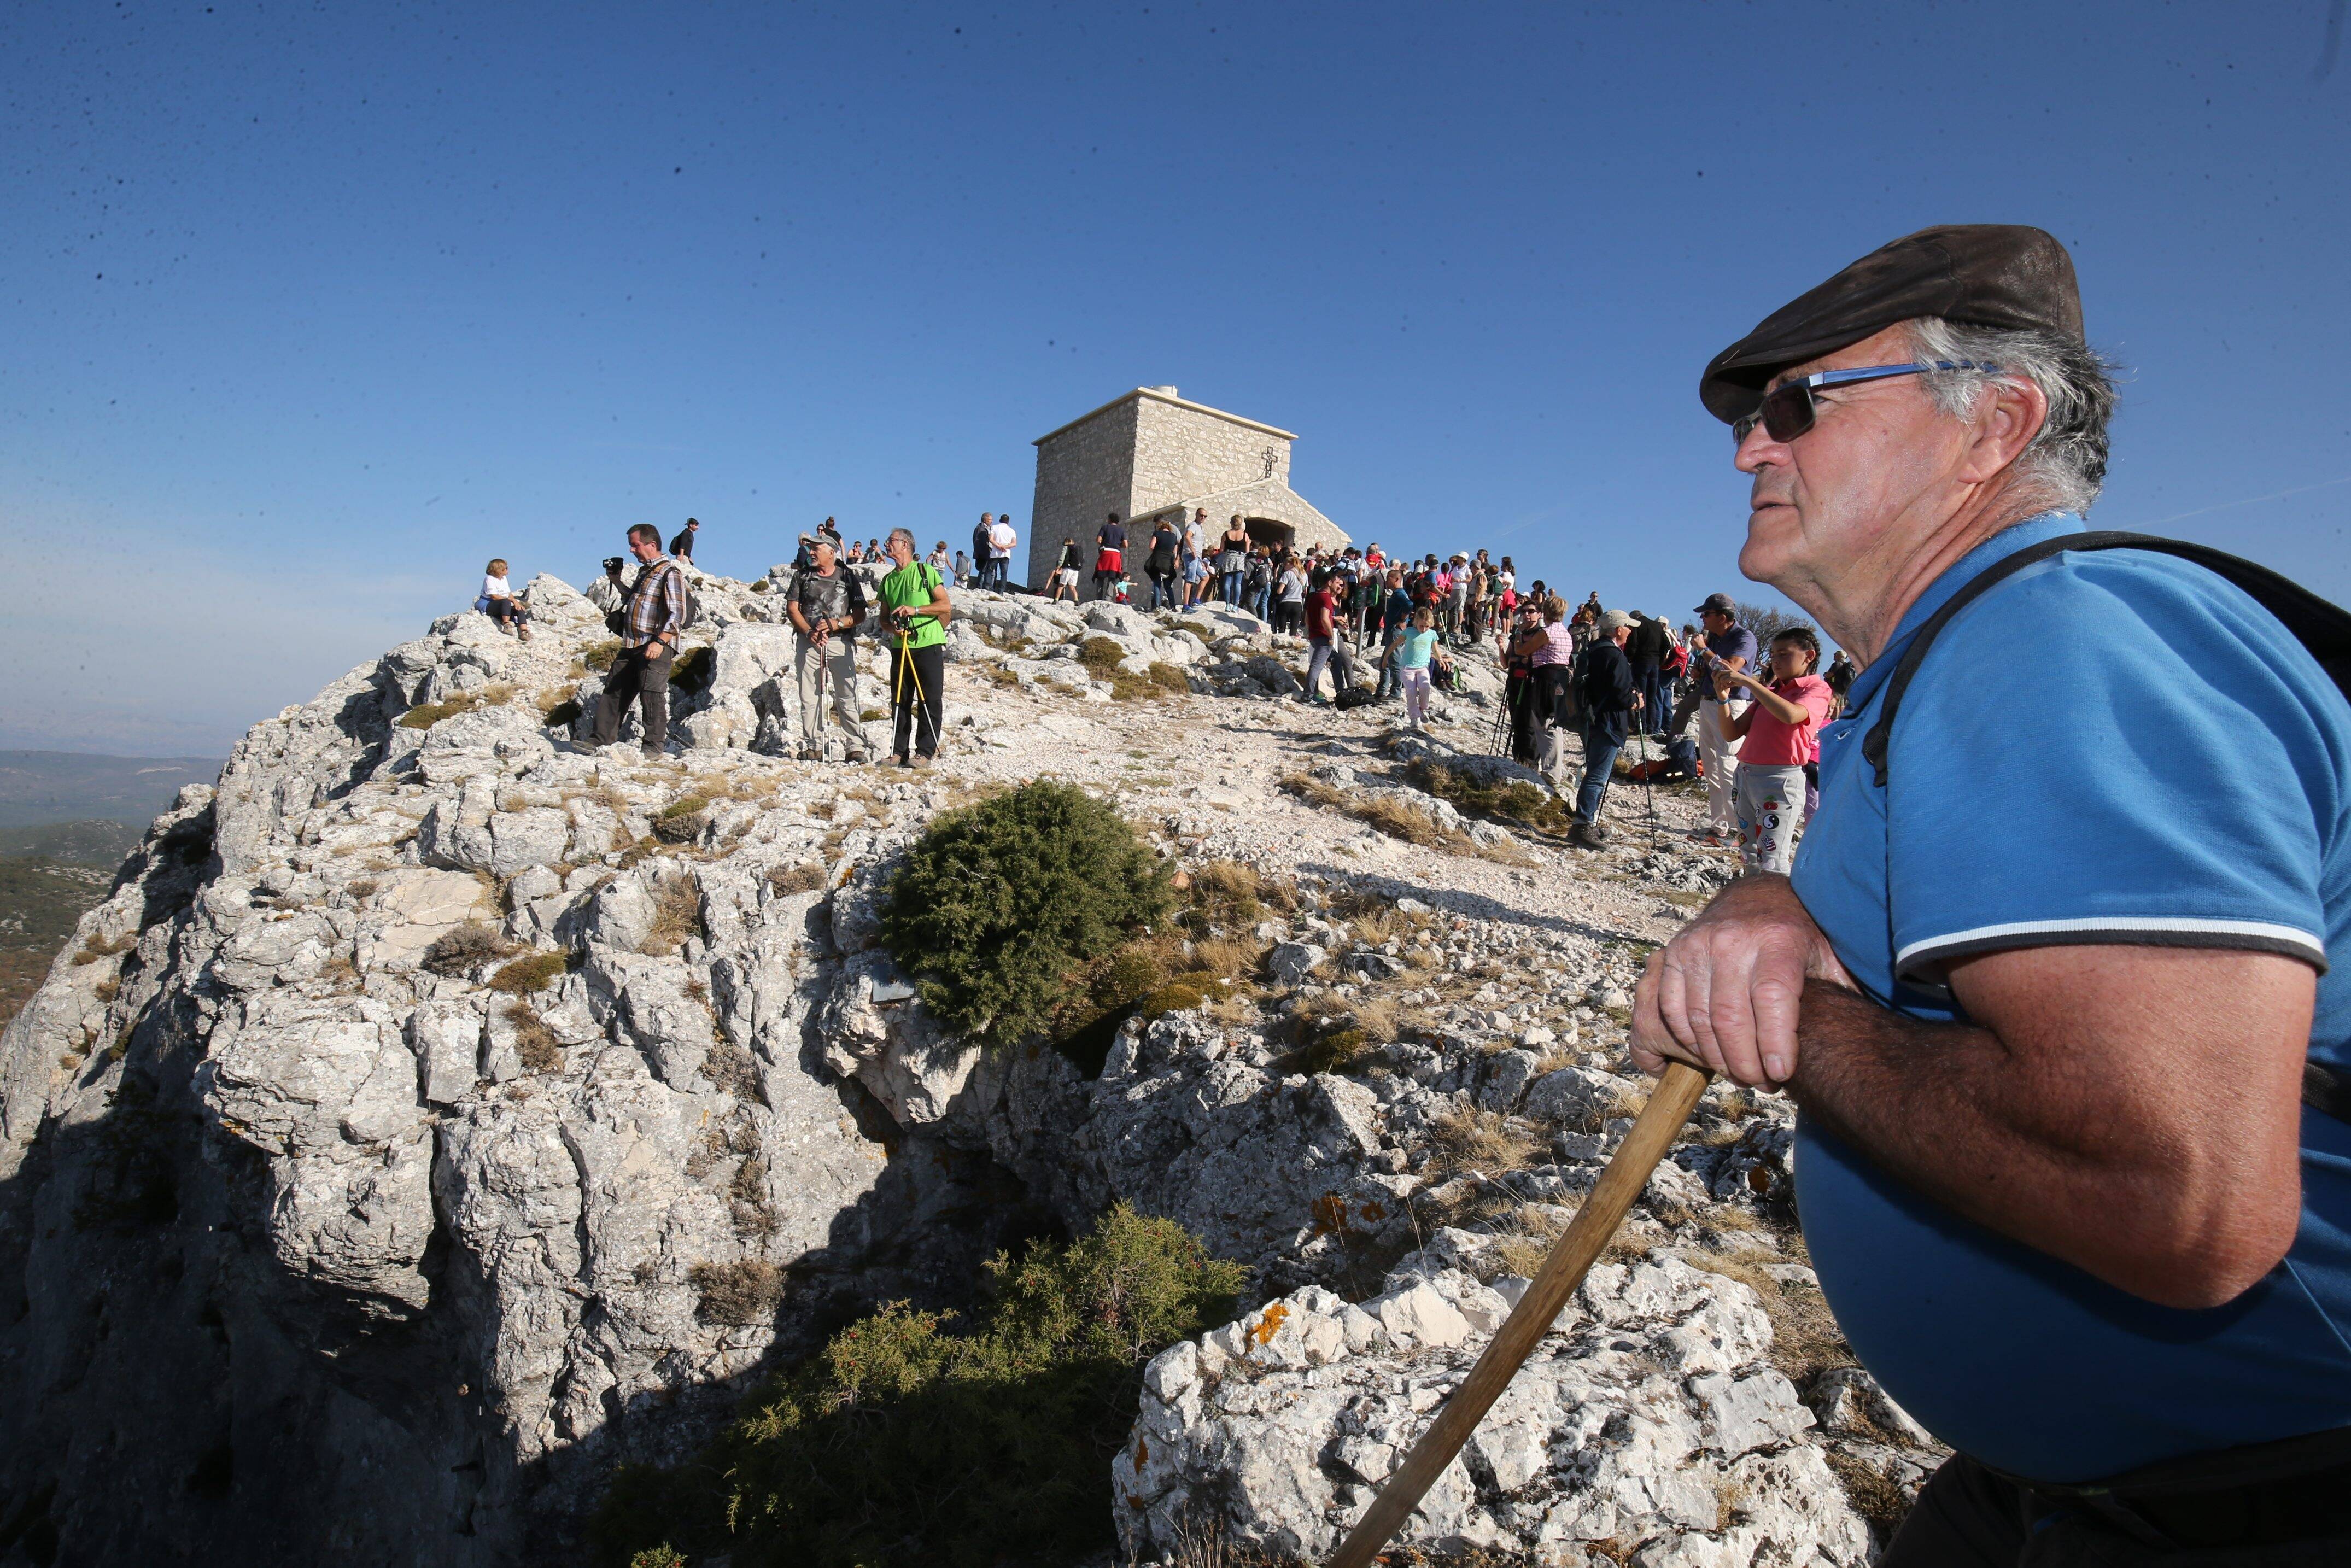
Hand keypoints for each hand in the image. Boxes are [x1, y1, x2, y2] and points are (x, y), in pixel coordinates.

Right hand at [1631, 873, 1850, 1086]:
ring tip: (1741, 1075)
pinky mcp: (1672, 955)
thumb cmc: (1797, 938)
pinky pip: (1672, 1011)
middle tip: (1762, 1083)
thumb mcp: (1827, 956)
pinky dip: (1688, 1042)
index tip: (1781, 1074)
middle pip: (1731, 1016)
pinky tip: (1710, 1056)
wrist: (1754, 899)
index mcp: (1777, 939)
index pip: (1771, 997)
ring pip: (1699, 1020)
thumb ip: (1839, 993)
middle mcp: (1732, 940)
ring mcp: (1696, 946)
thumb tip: (1860, 1035)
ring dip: (1718, 1059)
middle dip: (1745, 1063)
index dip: (1775, 1042)